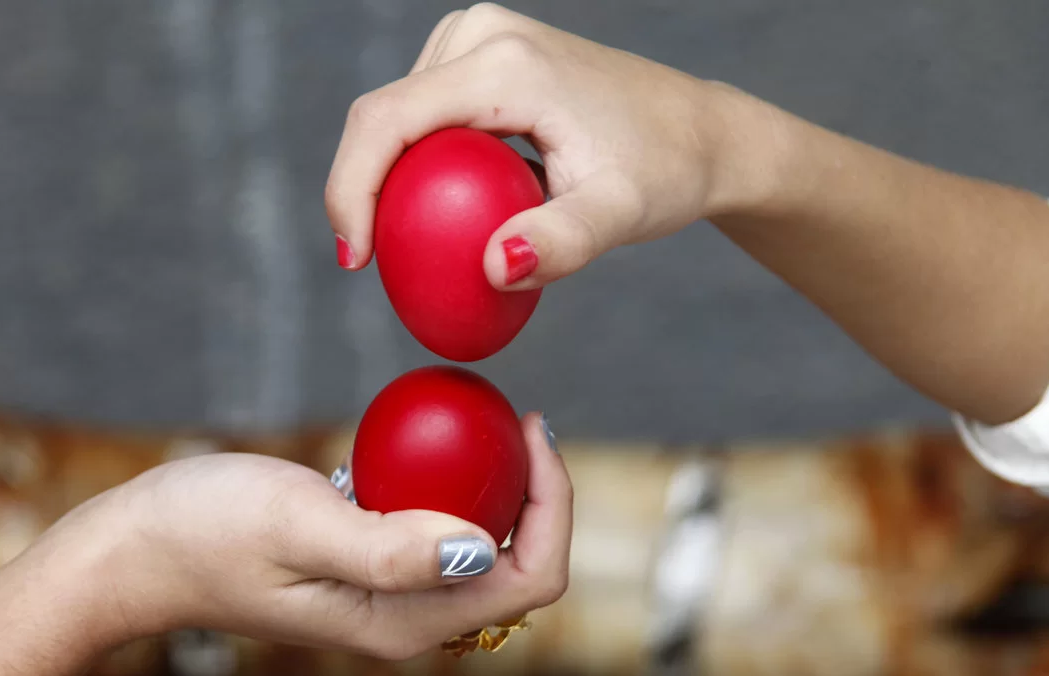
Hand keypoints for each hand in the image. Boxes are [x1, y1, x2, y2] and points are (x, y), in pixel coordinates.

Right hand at [0, 413, 568, 675]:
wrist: (132, 550)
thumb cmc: (203, 533)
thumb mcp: (298, 524)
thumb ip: (389, 547)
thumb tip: (482, 548)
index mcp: (405, 623)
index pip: (529, 580)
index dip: (553, 509)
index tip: (534, 432)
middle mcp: (406, 621)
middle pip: (518, 569)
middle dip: (539, 500)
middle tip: (521, 420)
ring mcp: (386, 598)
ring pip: (483, 550)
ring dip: (502, 493)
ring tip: (494, 424)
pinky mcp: (364, 569)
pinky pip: (437, 532)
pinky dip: (454, 489)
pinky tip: (434, 441)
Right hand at [325, 3, 755, 288]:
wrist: (698, 132)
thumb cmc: (664, 171)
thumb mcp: (619, 215)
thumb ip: (562, 244)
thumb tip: (493, 269)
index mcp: (504, 65)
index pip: (387, 120)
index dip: (351, 190)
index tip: (356, 261)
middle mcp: (483, 34)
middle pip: (381, 114)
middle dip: (361, 191)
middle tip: (378, 267)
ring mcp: (481, 36)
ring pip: (395, 111)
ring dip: (386, 177)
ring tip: (411, 240)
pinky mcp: (485, 50)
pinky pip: (423, 108)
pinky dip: (414, 159)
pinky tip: (435, 206)